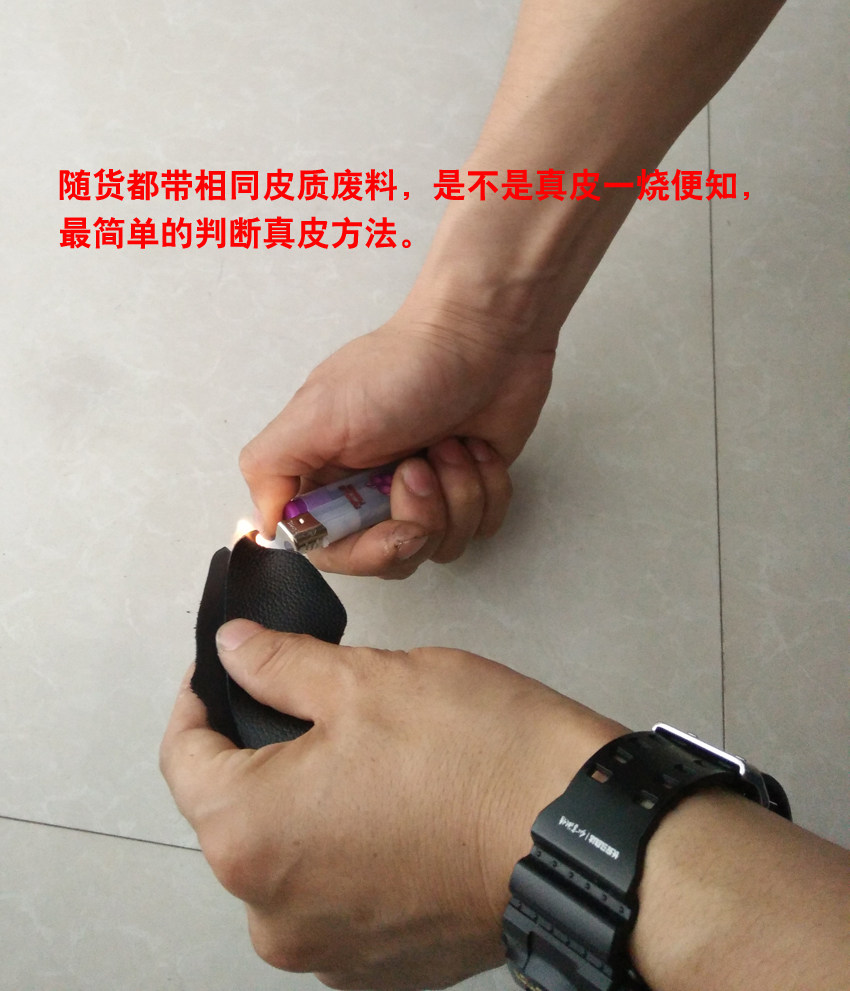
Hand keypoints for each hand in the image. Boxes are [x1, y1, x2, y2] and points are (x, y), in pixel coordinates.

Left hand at [160, 620, 623, 988]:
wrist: (577, 834)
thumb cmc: (476, 756)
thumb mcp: (363, 680)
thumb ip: (277, 664)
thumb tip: (232, 650)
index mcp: (250, 835)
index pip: (184, 757)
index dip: (199, 700)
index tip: (221, 672)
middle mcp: (272, 912)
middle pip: (236, 811)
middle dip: (263, 751)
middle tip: (314, 703)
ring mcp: (327, 948)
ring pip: (288, 854)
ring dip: (310, 802)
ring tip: (371, 758)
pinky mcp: (380, 965)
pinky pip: (335, 895)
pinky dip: (348, 850)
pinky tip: (399, 810)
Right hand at [239, 297, 554, 577]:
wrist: (484, 334)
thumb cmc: (403, 367)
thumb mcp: (317, 412)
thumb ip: (271, 467)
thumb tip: (265, 522)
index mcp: (328, 475)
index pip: (332, 550)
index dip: (366, 552)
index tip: (395, 530)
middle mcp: (373, 490)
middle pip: (391, 556)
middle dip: (418, 518)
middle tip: (420, 465)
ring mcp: (427, 491)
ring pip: (442, 545)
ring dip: (455, 494)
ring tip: (449, 444)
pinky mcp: (472, 487)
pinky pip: (482, 527)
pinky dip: (487, 489)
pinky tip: (477, 448)